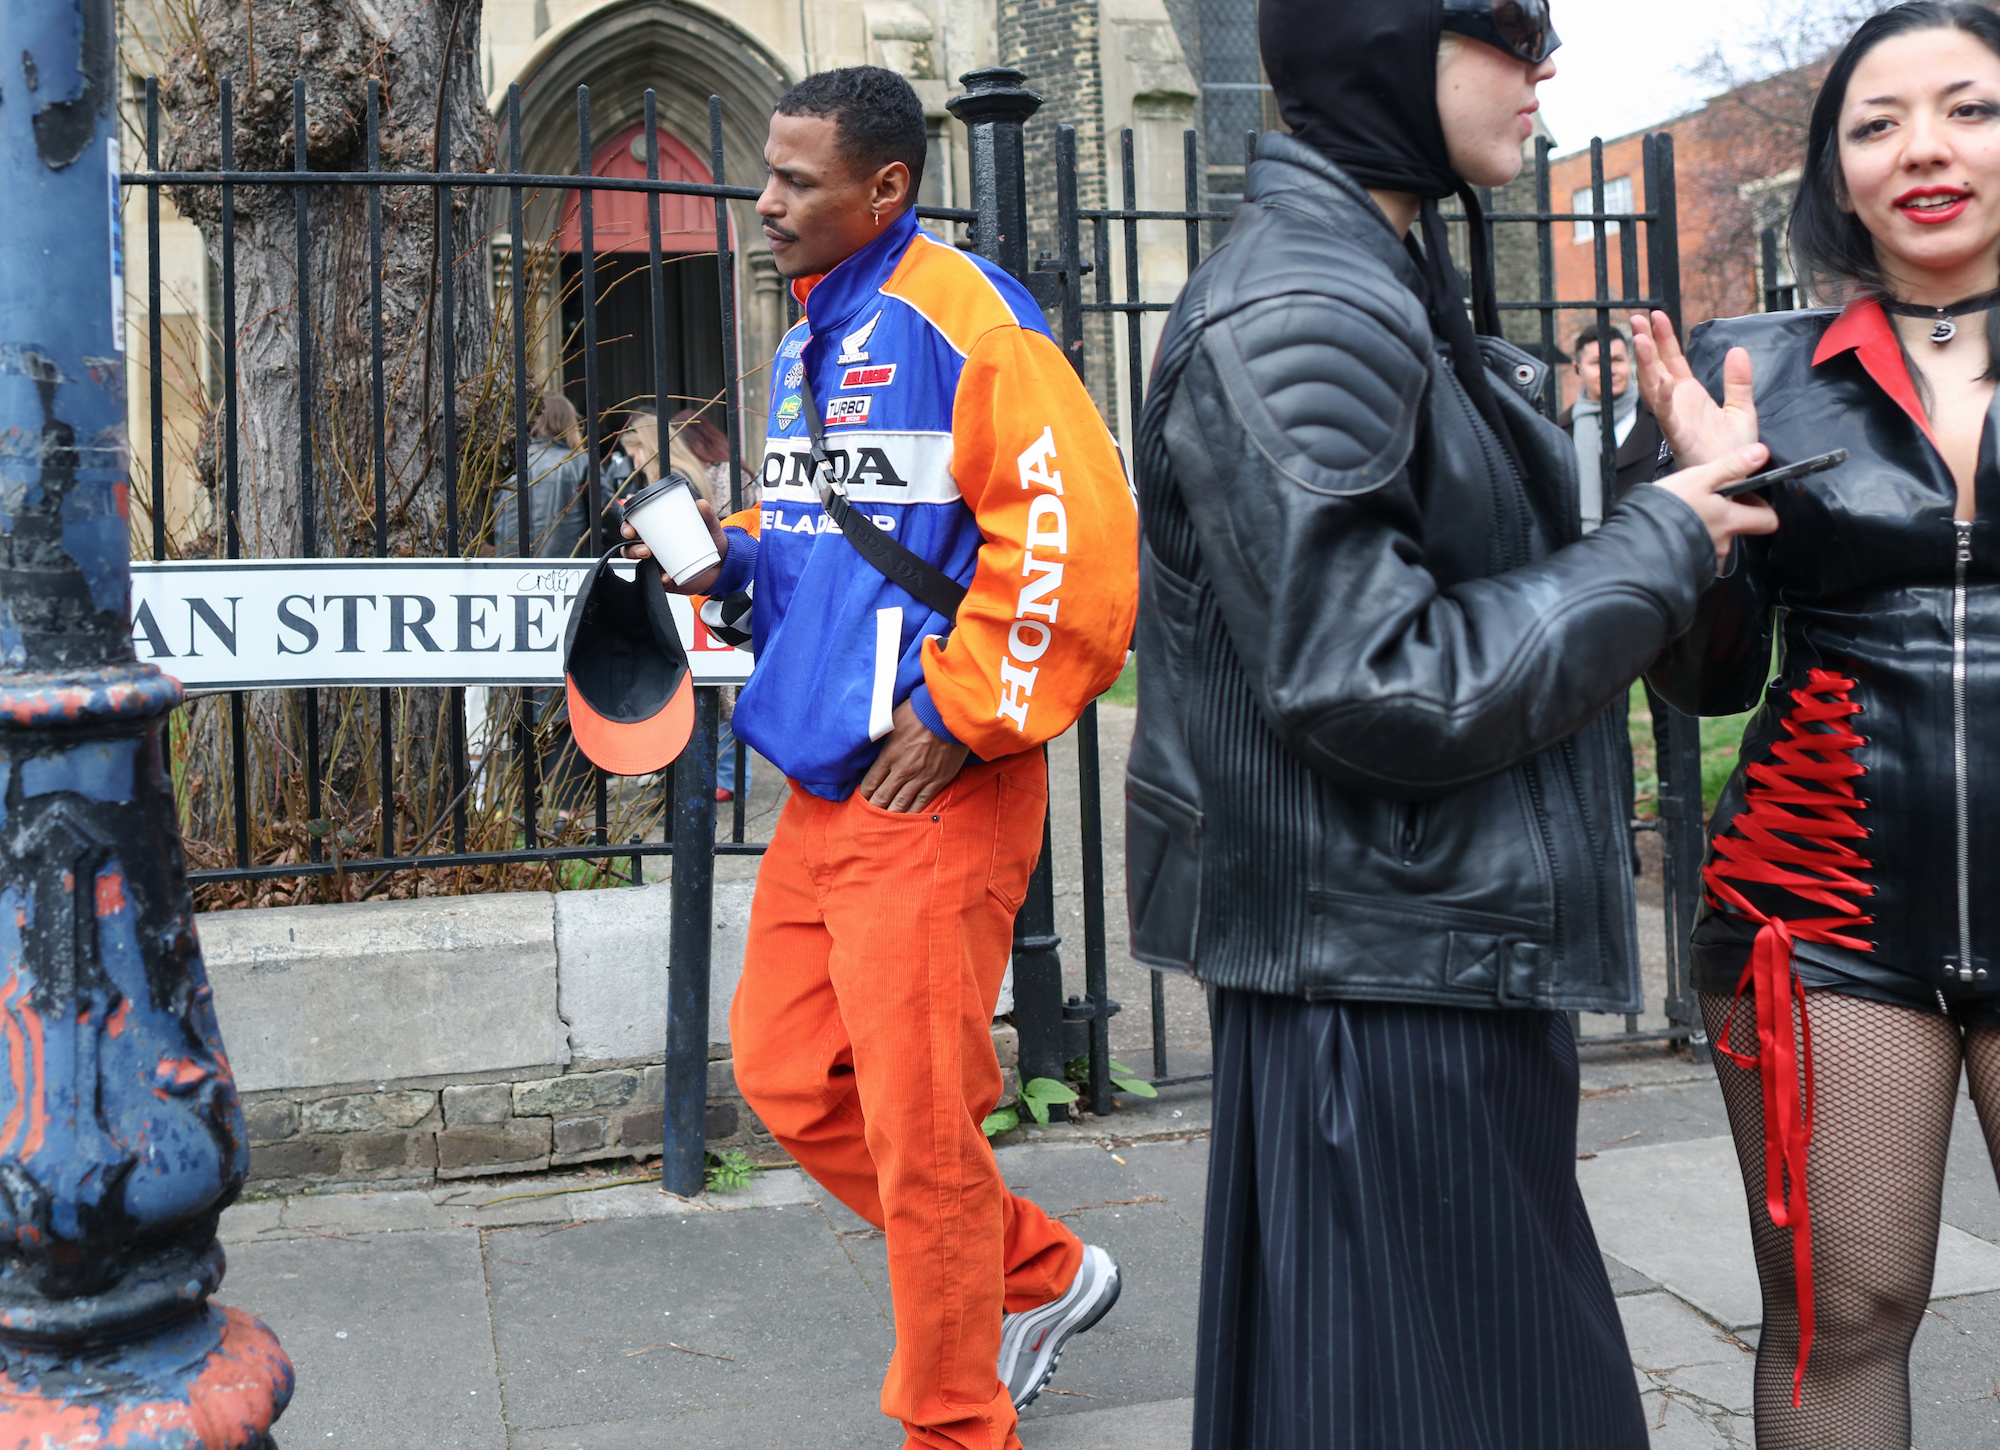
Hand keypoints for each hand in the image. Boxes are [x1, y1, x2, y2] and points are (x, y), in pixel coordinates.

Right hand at [619, 499, 727, 595]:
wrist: (723, 567)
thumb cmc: (711, 544)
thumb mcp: (710, 527)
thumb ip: (707, 515)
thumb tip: (701, 503)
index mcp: (658, 531)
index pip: (635, 527)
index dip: (627, 527)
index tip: (630, 528)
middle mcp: (655, 547)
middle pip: (631, 547)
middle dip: (631, 548)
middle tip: (645, 548)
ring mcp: (659, 564)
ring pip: (639, 564)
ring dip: (640, 561)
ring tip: (650, 557)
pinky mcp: (667, 579)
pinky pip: (657, 581)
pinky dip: (660, 580)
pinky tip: (666, 577)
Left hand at [857, 698, 968, 812]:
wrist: (948, 714)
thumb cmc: (919, 711)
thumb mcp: (892, 720)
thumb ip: (882, 738)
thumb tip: (873, 744)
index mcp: (889, 755)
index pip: (870, 782)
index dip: (864, 793)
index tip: (861, 799)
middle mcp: (902, 770)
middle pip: (883, 796)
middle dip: (874, 808)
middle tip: (868, 817)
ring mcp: (921, 777)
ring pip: (901, 803)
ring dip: (891, 814)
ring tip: (884, 823)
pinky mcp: (938, 780)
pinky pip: (922, 801)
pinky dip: (912, 811)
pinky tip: (907, 818)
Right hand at [1630, 310, 1757, 468]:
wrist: (1738, 477)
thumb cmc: (1734, 450)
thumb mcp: (1742, 408)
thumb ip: (1739, 380)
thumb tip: (1737, 350)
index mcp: (1690, 395)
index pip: (1673, 360)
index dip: (1664, 338)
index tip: (1656, 316)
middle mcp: (1678, 404)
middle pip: (1656, 368)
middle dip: (1646, 344)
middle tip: (1637, 320)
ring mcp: (1675, 419)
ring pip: (1654, 388)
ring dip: (1646, 364)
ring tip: (1641, 341)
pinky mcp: (1679, 436)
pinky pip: (1666, 415)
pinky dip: (1663, 397)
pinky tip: (1663, 379)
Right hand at [1655, 443, 1779, 569]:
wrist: (1637, 541)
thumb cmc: (1668, 509)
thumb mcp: (1700, 477)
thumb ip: (1732, 465)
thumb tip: (1761, 453)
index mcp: (1731, 520)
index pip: (1769, 520)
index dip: (1763, 507)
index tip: (1748, 496)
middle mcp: (1723, 542)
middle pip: (1740, 528)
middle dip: (1729, 514)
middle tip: (1709, 500)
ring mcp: (1706, 555)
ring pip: (1717, 538)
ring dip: (1707, 526)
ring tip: (1687, 512)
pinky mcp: (1689, 564)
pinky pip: (1698, 550)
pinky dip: (1691, 538)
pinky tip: (1675, 527)